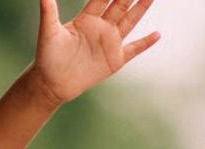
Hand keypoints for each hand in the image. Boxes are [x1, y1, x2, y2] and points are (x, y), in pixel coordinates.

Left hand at [31, 0, 160, 104]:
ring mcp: (109, 43)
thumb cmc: (47, 58)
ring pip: (130, 20)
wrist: (50, 85)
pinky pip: (133, 49)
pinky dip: (145, 43)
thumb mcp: (48, 33)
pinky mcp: (114, 60)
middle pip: (121, 4)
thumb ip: (48, 13)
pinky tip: (157, 34)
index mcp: (87, 19)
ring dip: (142, 8)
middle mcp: (100, 28)